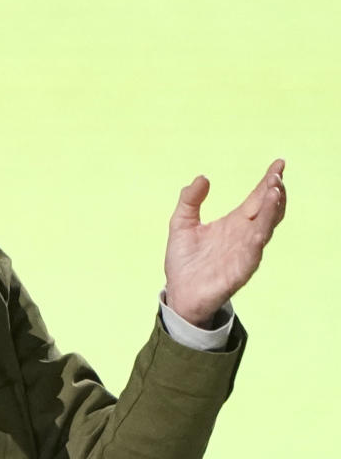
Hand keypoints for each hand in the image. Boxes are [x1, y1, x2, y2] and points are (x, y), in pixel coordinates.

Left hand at [163, 159, 285, 327]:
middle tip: (277, 175)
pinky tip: (262, 224)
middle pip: (268, 209)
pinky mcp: (240, 269)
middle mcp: (245, 235)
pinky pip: (254, 251)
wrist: (179, 295)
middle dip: (275, 192)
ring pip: (266, 228)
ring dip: (272, 210)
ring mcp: (245, 252)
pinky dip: (260, 235)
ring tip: (275, 190)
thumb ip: (190, 200)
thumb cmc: (184, 262)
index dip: (269, 181)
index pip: (258, 197)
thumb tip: (202, 177)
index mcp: (235, 222)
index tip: (279, 163)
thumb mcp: (181, 224)